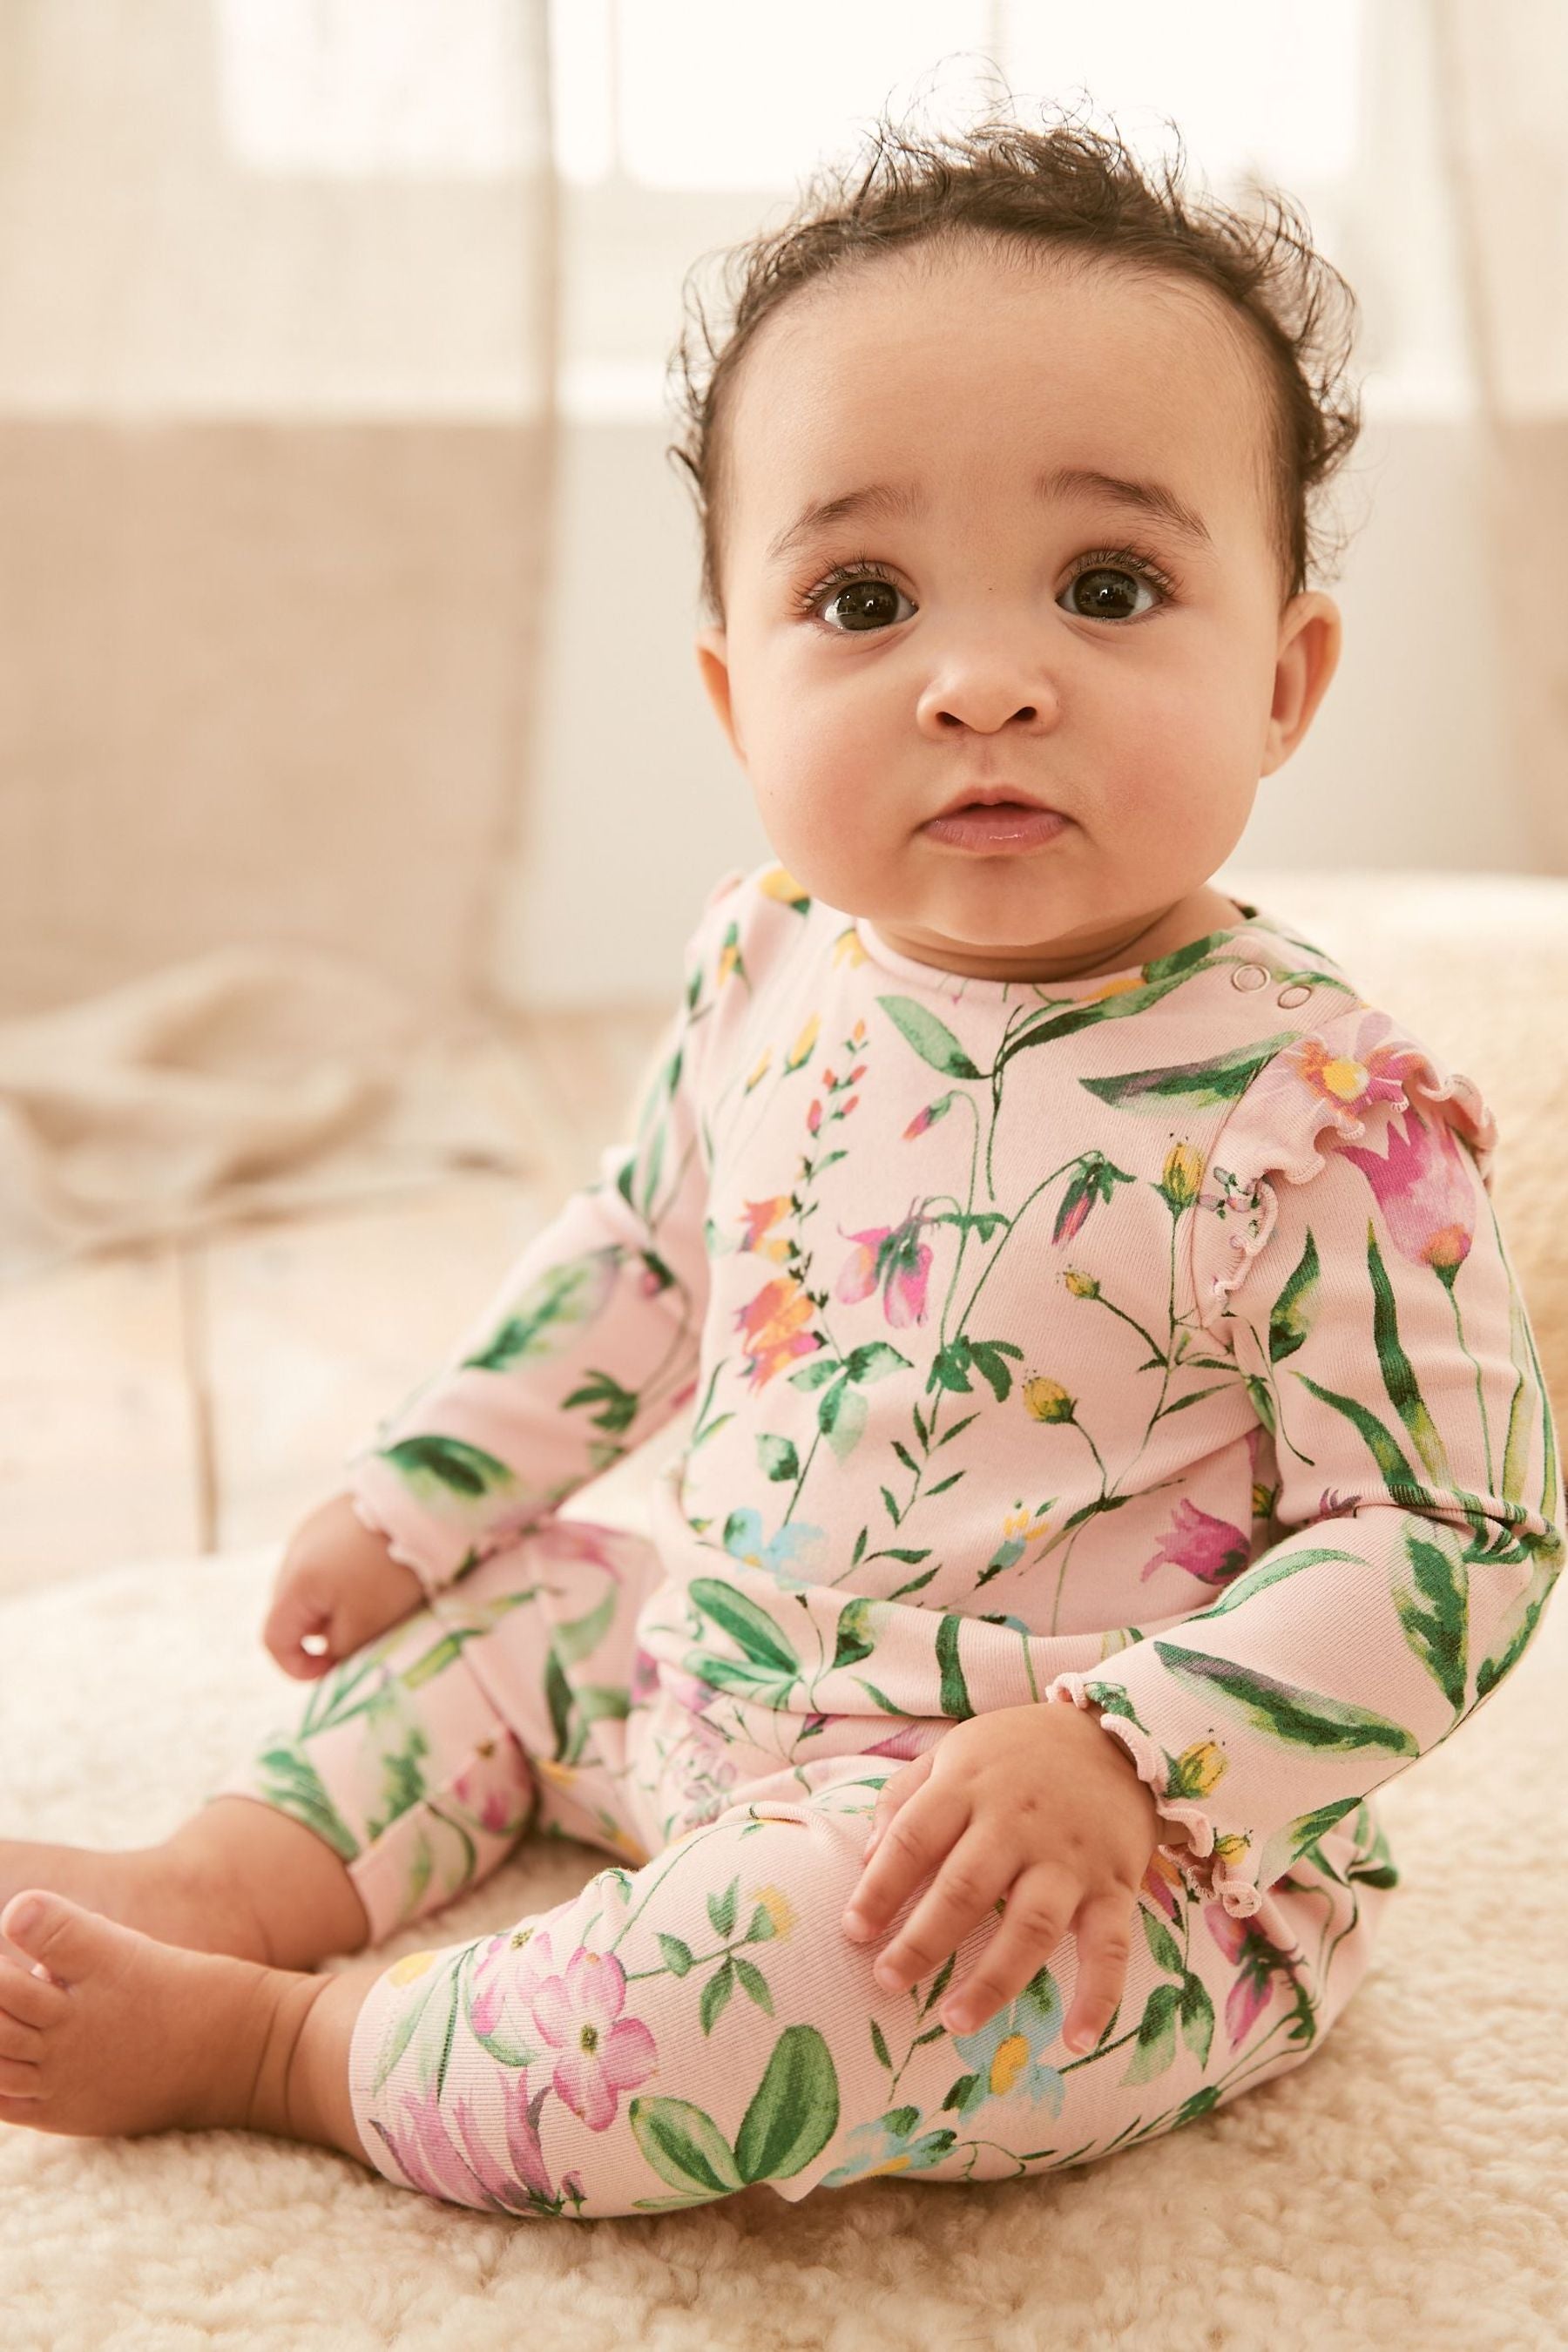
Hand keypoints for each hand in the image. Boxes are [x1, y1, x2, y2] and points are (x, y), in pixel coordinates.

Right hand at [263, 1491, 426, 1678]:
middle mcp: (293, 1552)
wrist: (420, 1508)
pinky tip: (371, 1574)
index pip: (273, 1638)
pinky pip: (323, 1559)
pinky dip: (338, 1578)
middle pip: (288, 1610)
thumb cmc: (391, 1572)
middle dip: (314, 1635)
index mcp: (295, 1582)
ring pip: (307, 1584)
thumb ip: (337, 1650)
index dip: (295, 1667)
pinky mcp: (332, 1515)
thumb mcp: (365, 1624)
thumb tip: (326, 1654)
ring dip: (327, 1605)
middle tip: (351, 1642)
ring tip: (366, 1606)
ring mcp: (312, 1529)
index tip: (329, 1672)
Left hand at [840, 1701, 1161, 2052]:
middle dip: (922, 1941)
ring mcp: (1069, 1857)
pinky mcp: (1115, 1884)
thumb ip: (905, 1798)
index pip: (914, 1838)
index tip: (853, 1931)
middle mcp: (1018, 1821)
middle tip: (887, 1982)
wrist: (1116, 1733)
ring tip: (955, 2021)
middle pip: (964, 1888)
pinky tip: (1076, 2041)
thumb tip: (866, 1860)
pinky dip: (1098, 1996)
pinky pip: (1110, 1947)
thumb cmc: (1017, 1753)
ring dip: (994, 1980)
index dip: (879, 1887)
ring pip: (1031, 1926)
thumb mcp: (955, 1751)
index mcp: (970, 1785)